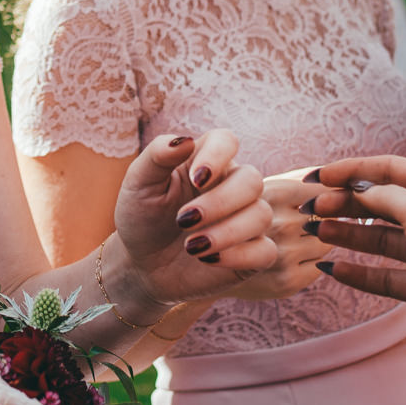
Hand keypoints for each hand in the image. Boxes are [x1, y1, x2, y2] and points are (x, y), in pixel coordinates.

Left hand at [109, 130, 279, 308]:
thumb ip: (157, 156)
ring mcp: (245, 219)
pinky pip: (266, 251)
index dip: (218, 155)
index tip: (196, 179)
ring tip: (190, 247)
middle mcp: (232, 185)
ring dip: (227, 232)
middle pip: (252, 179)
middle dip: (220, 202)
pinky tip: (209, 260)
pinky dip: (239, 256)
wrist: (142, 264)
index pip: (226, 140)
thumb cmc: (141, 217)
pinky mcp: (252, 252)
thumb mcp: (138, 184)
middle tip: (183, 221)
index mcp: (205, 161)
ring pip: (261, 214)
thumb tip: (185, 140)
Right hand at [219, 176, 333, 301]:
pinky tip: (289, 258)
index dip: (328, 195)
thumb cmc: (241, 215)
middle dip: (322, 220)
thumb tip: (342, 177)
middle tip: (302, 223)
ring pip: (326, 244)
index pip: (325, 191)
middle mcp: (279, 224)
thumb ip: (303, 178)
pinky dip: (311, 262)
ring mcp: (283, 255)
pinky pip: (320, 267)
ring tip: (292, 240)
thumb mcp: (264, 188)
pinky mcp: (288, 283)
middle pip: (329, 219)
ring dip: (316, 242)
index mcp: (275, 191)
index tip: (319, 200)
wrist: (202, 261)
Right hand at [301, 155, 405, 340]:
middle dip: (345, 204)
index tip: (320, 176)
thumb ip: (383, 197)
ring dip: (346, 235)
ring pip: (378, 238)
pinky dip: (358, 273)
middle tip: (313, 207)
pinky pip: (383, 276)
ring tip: (316, 232)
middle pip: (380, 203)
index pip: (388, 169)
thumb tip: (356, 188)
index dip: (352, 170)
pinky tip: (333, 269)